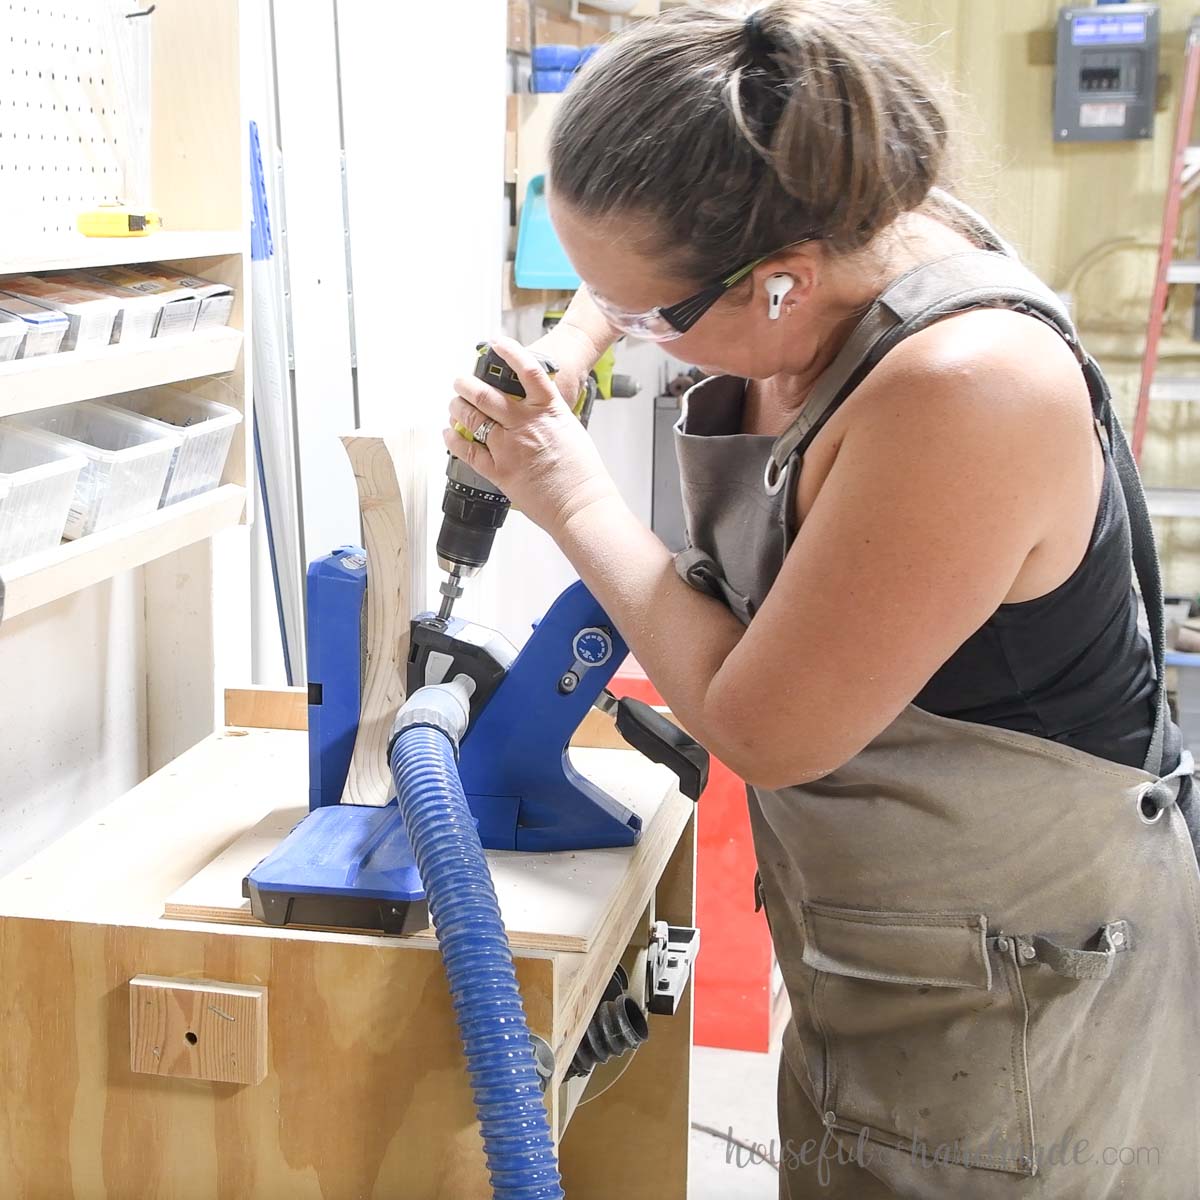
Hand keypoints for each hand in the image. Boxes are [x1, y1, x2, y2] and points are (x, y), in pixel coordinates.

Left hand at [444, 336, 618, 536]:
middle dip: (467, 384)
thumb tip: (536, 414)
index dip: (510, 352)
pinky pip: (468, 451)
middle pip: (486, 395)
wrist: (581, 504)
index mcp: (548, 411)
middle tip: (460, 382)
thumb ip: (550, 419)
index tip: (497, 343)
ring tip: (453, 404)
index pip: (527, 370)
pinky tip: (449, 433)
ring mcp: (509, 447)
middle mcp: (525, 424)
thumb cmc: (583, 474)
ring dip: (457, 407)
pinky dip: (454, 439)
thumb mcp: (572, 432)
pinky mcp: (499, 471)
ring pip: (472, 418)